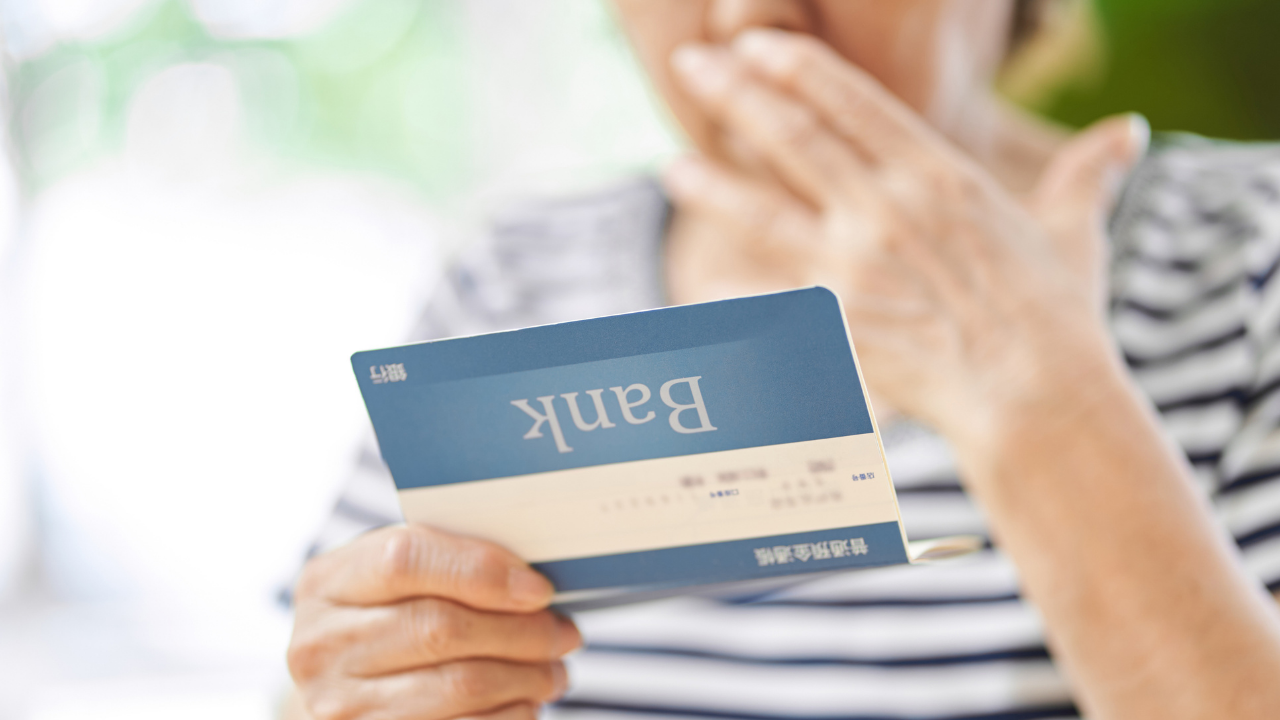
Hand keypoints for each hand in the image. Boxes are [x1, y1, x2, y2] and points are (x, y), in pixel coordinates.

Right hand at [287, 525, 578, 719]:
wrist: (342, 690)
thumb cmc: (385, 621)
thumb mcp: (391, 580)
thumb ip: (444, 564)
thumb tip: (530, 578)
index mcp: (327, 583)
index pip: (405, 560)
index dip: (482, 571)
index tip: (539, 588)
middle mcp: (321, 646)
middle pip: (439, 628)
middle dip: (519, 631)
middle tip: (564, 632)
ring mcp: (340, 706)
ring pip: (457, 685)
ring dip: (524, 678)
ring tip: (554, 670)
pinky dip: (507, 715)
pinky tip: (526, 702)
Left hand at [663, 29, 1145, 445]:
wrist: (1037, 398)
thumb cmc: (1061, 319)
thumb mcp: (1075, 232)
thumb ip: (1086, 175)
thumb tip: (1131, 131)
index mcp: (938, 176)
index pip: (854, 105)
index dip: (800, 70)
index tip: (758, 45)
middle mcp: (887, 210)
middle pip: (795, 138)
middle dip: (737, 97)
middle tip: (691, 67)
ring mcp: (856, 267)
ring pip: (766, 213)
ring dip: (715, 186)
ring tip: (672, 168)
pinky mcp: (837, 325)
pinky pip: (768, 308)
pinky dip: (730, 303)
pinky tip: (695, 296)